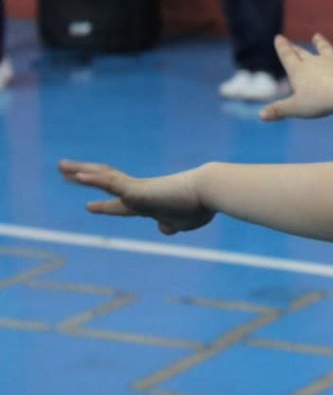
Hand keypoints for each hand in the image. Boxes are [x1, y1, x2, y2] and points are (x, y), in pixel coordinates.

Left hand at [60, 160, 212, 234]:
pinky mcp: (137, 190)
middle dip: (85, 178)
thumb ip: (172, 225)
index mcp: (150, 203)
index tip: (89, 207)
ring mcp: (137, 190)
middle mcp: (140, 193)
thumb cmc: (202, 207)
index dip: (105, 206)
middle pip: (106, 182)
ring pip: (103, 178)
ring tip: (60, 166)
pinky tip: (77, 175)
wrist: (210, 191)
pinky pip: (110, 183)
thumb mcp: (185, 223)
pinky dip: (93, 179)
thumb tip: (163, 228)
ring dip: (80, 172)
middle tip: (64, 171)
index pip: (122, 202)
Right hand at [260, 34, 332, 120]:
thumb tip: (261, 115)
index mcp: (299, 71)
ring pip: (325, 50)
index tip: (279, 37)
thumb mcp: (296, 108)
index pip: (287, 56)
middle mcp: (315, 62)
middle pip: (303, 54)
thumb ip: (279, 111)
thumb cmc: (319, 101)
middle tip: (292, 44)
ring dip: (321, 44)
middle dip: (296, 49)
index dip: (282, 47)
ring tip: (317, 36)